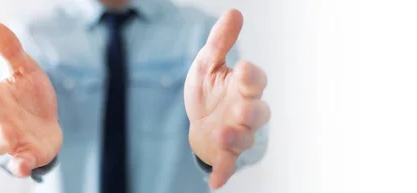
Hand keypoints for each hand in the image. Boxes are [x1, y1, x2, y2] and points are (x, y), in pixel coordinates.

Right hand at [0, 22, 61, 176]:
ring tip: (8, 129)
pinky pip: (17, 165)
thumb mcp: (26, 70)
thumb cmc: (31, 97)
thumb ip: (11, 51)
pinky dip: (19, 166)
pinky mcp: (26, 155)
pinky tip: (23, 165)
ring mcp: (10, 140)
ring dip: (0, 138)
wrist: (51, 123)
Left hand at [184, 9, 270, 188]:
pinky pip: (228, 163)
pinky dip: (224, 172)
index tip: (241, 67)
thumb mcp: (208, 64)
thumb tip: (234, 12)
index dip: (251, 76)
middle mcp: (245, 110)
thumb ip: (220, 42)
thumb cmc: (209, 91)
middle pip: (259, 111)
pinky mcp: (224, 152)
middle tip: (241, 106)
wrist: (197, 120)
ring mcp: (236, 133)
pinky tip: (215, 183)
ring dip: (236, 137)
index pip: (255, 80)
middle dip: (251, 109)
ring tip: (223, 133)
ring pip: (245, 137)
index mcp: (243, 87)